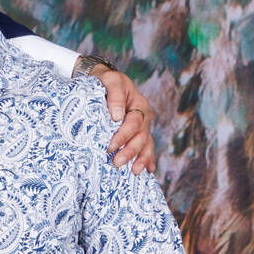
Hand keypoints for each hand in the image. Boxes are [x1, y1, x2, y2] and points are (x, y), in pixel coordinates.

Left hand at [76, 58, 155, 173]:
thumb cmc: (107, 81)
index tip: (111, 146)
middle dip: (131, 152)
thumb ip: (115, 96)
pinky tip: (148, 170)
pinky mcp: (138, 133)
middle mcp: (144, 117)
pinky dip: (148, 159)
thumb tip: (117, 116)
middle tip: (117, 163)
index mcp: (139, 104)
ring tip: (135, 172)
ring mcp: (142, 126)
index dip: (123, 136)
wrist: (106, 81)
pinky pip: (146, 147)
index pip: (134, 123)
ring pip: (146, 144)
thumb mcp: (111, 81)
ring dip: (141, 159)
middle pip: (141, 137)